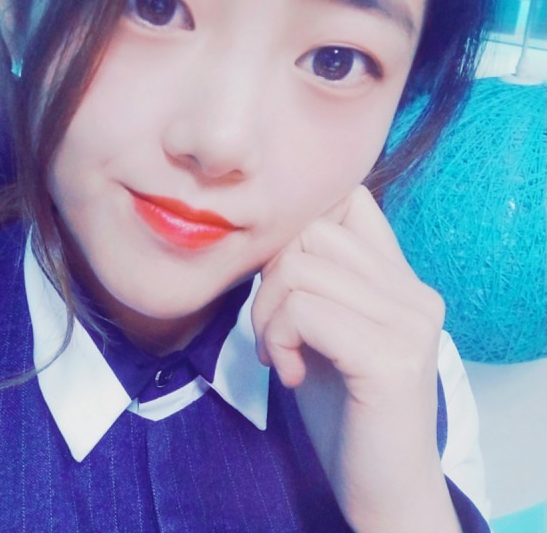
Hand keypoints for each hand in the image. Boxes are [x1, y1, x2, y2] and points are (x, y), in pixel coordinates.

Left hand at [252, 186, 460, 532]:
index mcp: (400, 277)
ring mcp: (409, 322)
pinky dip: (279, 341)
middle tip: (275, 330)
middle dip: (271, 278)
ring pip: (298, 270)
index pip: (348, 197)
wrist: (383, 487)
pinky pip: (303, 312)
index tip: (285, 281)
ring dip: (269, 317)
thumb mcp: (327, 325)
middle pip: (309, 231)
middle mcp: (414, 290)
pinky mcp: (390, 357)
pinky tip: (294, 375)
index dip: (299, 227)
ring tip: (284, 355)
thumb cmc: (342, 403)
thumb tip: (275, 230)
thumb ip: (316, 275)